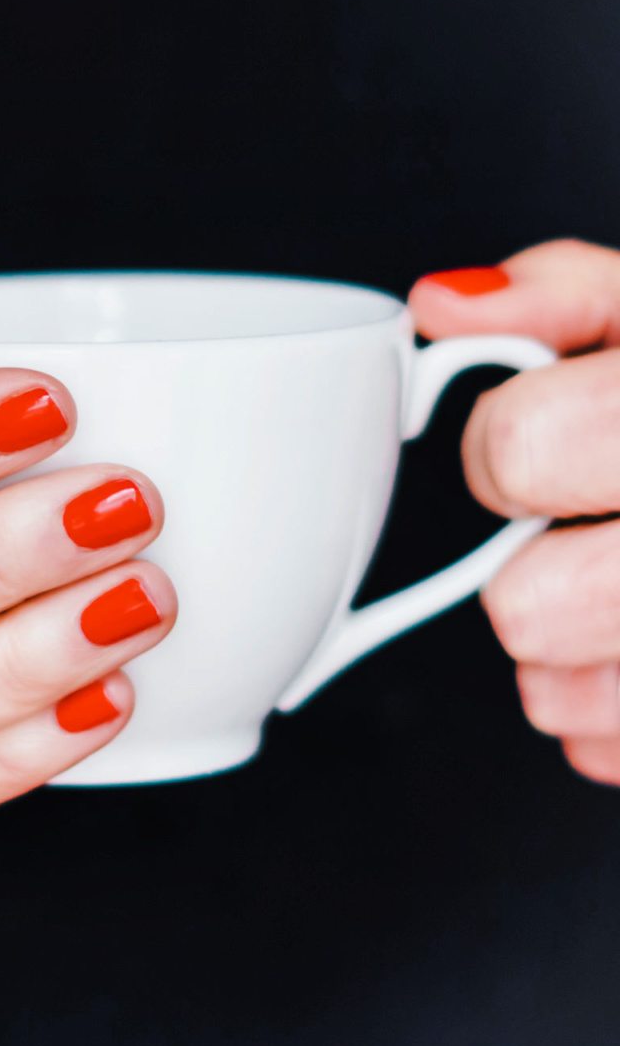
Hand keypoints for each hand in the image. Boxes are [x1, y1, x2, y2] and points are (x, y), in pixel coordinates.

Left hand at [410, 240, 619, 783]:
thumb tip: (443, 306)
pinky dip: (613, 707)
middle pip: (526, 609)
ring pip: (556, 693)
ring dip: (571, 643)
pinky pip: (605, 748)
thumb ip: (563, 297)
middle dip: (530, 563)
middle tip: (589, 528)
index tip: (545, 448)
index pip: (515, 454)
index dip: (503, 451)